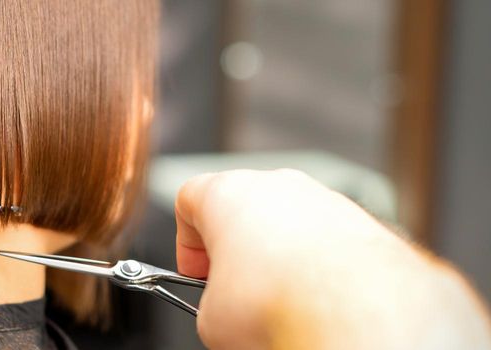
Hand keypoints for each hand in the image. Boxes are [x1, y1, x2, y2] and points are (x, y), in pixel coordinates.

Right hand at [175, 169, 490, 348]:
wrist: (357, 315)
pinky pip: (329, 242)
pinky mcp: (364, 224)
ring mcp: (325, 200)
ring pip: (289, 225)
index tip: (197, 275)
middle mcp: (278, 185)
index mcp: (227, 193)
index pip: (189, 200)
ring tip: (281, 303)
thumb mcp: (212, 319)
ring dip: (280, 260)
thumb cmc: (284, 305)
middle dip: (238, 252)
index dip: (188, 244)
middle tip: (236, 293)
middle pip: (243, 211)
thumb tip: (227, 315)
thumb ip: (210, 300)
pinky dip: (321, 268)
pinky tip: (318, 302)